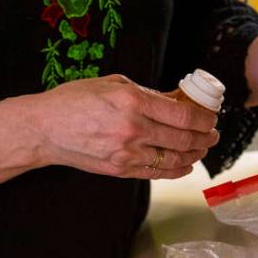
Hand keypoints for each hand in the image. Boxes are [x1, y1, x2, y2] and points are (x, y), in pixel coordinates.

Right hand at [28, 74, 218, 178]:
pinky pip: (159, 173)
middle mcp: (133, 129)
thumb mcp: (113, 84)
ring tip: (203, 147)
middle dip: (206, 137)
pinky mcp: (121, 170)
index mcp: (133, 101)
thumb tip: (176, 101)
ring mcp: (127, 153)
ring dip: (196, 154)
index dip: (205, 118)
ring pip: (176, 159)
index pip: (183, 115)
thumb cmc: (75, 101)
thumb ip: (148, 93)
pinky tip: (186, 163)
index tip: (211, 117)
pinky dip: (178, 169)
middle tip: (213, 133)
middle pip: (185, 139)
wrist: (44, 130)